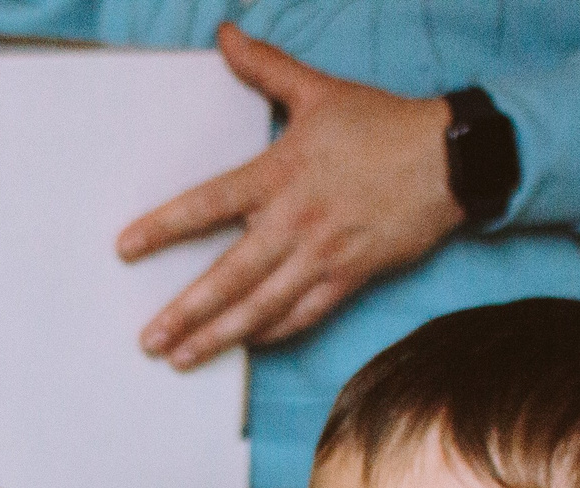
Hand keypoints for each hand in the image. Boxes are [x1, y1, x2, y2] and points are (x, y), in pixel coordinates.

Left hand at [118, 22, 462, 370]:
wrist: (453, 157)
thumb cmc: (383, 124)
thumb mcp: (320, 91)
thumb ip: (266, 69)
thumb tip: (225, 35)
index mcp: (280, 173)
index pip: (207, 204)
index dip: (164, 227)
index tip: (126, 249)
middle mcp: (295, 219)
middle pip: (229, 275)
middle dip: (185, 311)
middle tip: (149, 340)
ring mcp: (323, 253)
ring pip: (261, 306)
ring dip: (219, 336)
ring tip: (181, 358)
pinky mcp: (350, 276)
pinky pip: (303, 315)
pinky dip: (271, 334)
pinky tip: (243, 346)